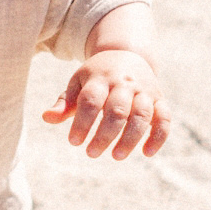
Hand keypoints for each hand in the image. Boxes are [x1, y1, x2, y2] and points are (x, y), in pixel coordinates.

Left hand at [43, 49, 169, 158]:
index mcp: (100, 78)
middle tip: (92, 153)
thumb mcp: (79, 82)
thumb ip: (65, 103)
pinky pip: (164, 118)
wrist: (128, 53)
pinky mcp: (160, 99)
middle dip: (104, 135)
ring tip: (116, 156)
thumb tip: (46, 118)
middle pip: (116, 110)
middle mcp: (124, 83)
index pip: (90, 101)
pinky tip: (147, 153)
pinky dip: (158, 136)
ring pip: (141, 115)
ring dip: (130, 138)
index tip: (74, 142)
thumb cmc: (97, 76)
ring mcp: (144, 91)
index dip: (82, 123)